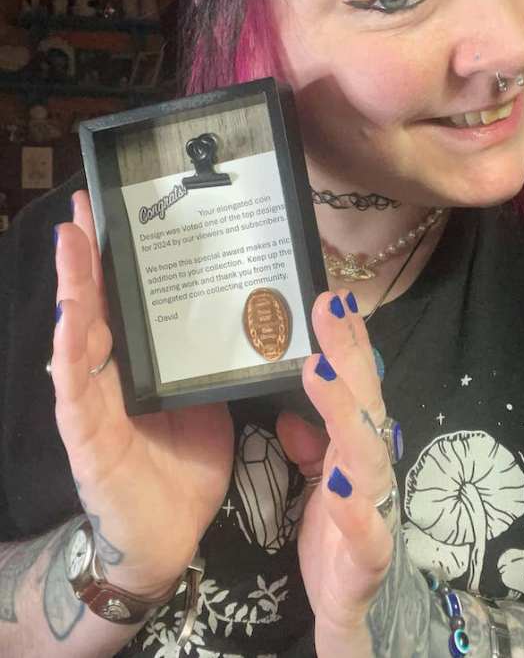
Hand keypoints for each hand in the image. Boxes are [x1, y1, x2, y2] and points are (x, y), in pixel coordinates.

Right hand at [51, 191, 233, 597]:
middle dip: (87, 253)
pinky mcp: (88, 436)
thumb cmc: (186, 462)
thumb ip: (208, 354)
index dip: (116, 255)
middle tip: (84, 202)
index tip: (114, 208)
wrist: (168, 533)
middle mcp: (110, 372)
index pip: (124, 298)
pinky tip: (68, 318)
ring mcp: (93, 402)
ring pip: (77, 334)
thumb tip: (242, 306)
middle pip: (94, 304)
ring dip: (73, 286)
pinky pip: (76, 390)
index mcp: (139, 361)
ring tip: (71, 239)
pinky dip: (70, 351)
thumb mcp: (206, 395)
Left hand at [277, 290, 394, 656]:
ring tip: (318, 372)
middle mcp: (370, 468)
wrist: (353, 607)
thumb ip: (312, 440)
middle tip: (327, 307)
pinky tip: (338, 480)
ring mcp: (374, 510)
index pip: (354, 384)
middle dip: (347, 355)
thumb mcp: (320, 478)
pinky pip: (365, 531)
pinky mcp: (367, 557)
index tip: (332, 297)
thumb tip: (291, 410)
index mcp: (355, 447)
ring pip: (367, 455)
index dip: (346, 341)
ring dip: (344, 412)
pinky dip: (354, 506)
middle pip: (363, 404)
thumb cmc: (337, 533)